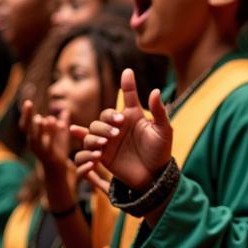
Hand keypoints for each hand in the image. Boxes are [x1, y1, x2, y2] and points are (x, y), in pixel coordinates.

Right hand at [21, 100, 71, 170]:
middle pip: (27, 129)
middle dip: (27, 116)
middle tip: (28, 103)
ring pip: (35, 138)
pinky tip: (53, 125)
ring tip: (39, 117)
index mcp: (34, 138)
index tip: (27, 102)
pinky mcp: (49, 156)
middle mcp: (34, 143)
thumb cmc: (58, 153)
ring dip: (37, 127)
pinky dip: (50, 135)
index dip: (25, 114)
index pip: (27, 124)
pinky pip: (47, 145)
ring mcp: (40, 150)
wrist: (60, 172)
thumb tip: (65, 110)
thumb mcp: (61, 136)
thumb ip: (62, 124)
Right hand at [73, 69, 171, 191]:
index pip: (128, 96)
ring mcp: (108, 143)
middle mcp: (117, 127)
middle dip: (105, 123)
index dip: (128, 84)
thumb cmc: (160, 151)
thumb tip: (156, 90)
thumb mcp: (163, 131)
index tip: (129, 71)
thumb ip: (159, 112)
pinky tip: (93, 159)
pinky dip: (85, 156)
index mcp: (132, 117)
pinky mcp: (102, 158)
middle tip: (117, 132)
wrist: (155, 175)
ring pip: (89, 135)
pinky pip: (84, 155)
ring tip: (103, 146)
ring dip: (93, 138)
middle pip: (101, 118)